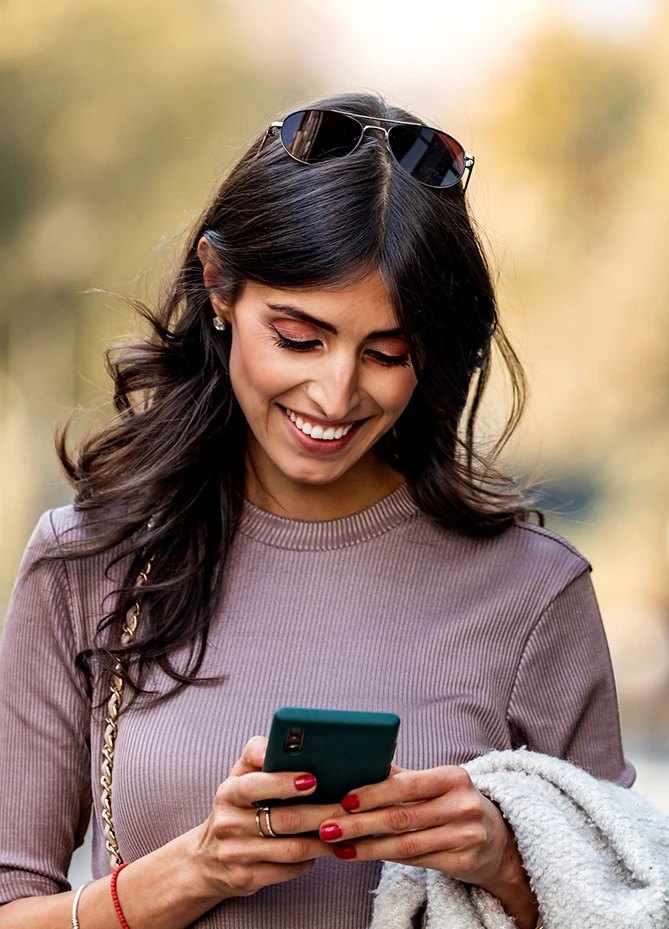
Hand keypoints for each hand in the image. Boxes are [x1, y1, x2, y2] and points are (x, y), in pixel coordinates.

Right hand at [192, 736, 344, 900]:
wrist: (206, 859)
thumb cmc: (234, 806)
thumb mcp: (238, 776)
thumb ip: (257, 753)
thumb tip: (281, 743)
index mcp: (228, 793)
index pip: (255, 785)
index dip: (285, 783)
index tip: (313, 780)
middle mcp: (228, 824)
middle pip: (285, 820)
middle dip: (321, 813)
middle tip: (346, 807)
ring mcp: (237, 855)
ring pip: (292, 849)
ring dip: (322, 840)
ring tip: (343, 829)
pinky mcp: (247, 879)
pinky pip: (288, 870)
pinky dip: (309, 860)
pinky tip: (321, 849)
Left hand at [317, 764, 537, 928]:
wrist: (499, 839)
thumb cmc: (455, 803)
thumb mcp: (437, 783)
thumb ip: (403, 777)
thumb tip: (361, 764)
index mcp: (453, 778)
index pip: (407, 786)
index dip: (374, 793)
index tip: (344, 799)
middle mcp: (463, 806)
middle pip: (401, 818)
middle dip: (360, 823)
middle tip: (329, 827)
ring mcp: (465, 837)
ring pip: (405, 845)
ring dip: (367, 847)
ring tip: (338, 846)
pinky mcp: (463, 863)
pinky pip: (416, 862)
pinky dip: (385, 859)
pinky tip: (362, 855)